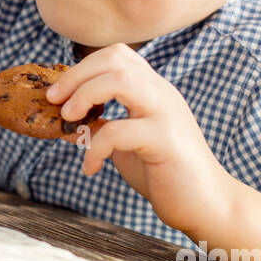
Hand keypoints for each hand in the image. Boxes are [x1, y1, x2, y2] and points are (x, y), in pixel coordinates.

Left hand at [47, 43, 235, 235]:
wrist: (206, 205)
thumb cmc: (164, 173)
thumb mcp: (124, 146)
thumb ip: (99, 130)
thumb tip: (62, 125)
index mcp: (153, 90)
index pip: (118, 55)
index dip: (83, 67)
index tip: (60, 93)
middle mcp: (162, 94)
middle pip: (115, 59)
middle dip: (76, 76)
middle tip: (54, 102)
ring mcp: (166, 114)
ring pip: (121, 79)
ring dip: (85, 96)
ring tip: (69, 121)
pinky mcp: (166, 141)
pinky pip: (120, 130)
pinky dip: (95, 147)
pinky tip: (90, 168)